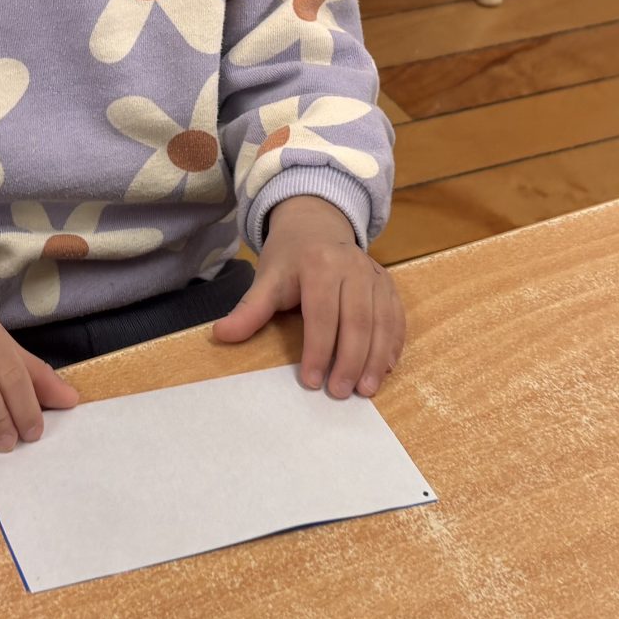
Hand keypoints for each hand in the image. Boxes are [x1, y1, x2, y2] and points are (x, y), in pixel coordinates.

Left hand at [211, 197, 403, 398]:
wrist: (316, 224)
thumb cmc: (289, 257)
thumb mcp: (266, 278)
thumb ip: (249, 309)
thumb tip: (221, 336)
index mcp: (320, 265)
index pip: (322, 315)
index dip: (319, 350)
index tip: (312, 381)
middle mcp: (353, 267)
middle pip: (358, 321)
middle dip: (351, 361)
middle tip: (341, 393)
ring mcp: (375, 275)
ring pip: (382, 321)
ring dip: (376, 359)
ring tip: (366, 390)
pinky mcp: (388, 284)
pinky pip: (396, 316)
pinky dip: (393, 344)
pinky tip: (386, 368)